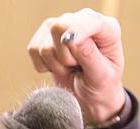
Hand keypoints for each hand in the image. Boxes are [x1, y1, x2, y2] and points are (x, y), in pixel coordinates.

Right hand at [27, 8, 125, 124]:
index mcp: (106, 27)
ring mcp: (61, 26)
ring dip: (55, 64)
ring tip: (70, 68)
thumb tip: (70, 38)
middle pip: (58, 28)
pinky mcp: (43, 36)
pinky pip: (32, 50)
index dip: (75, 32)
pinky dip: (42, 65)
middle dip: (63, 56)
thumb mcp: (102, 75)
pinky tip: (57, 66)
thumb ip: (89, 55)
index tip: (70, 47)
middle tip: (76, 66)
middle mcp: (82, 21)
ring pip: (44, 46)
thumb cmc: (101, 85)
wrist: (89, 97)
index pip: (85, 21)